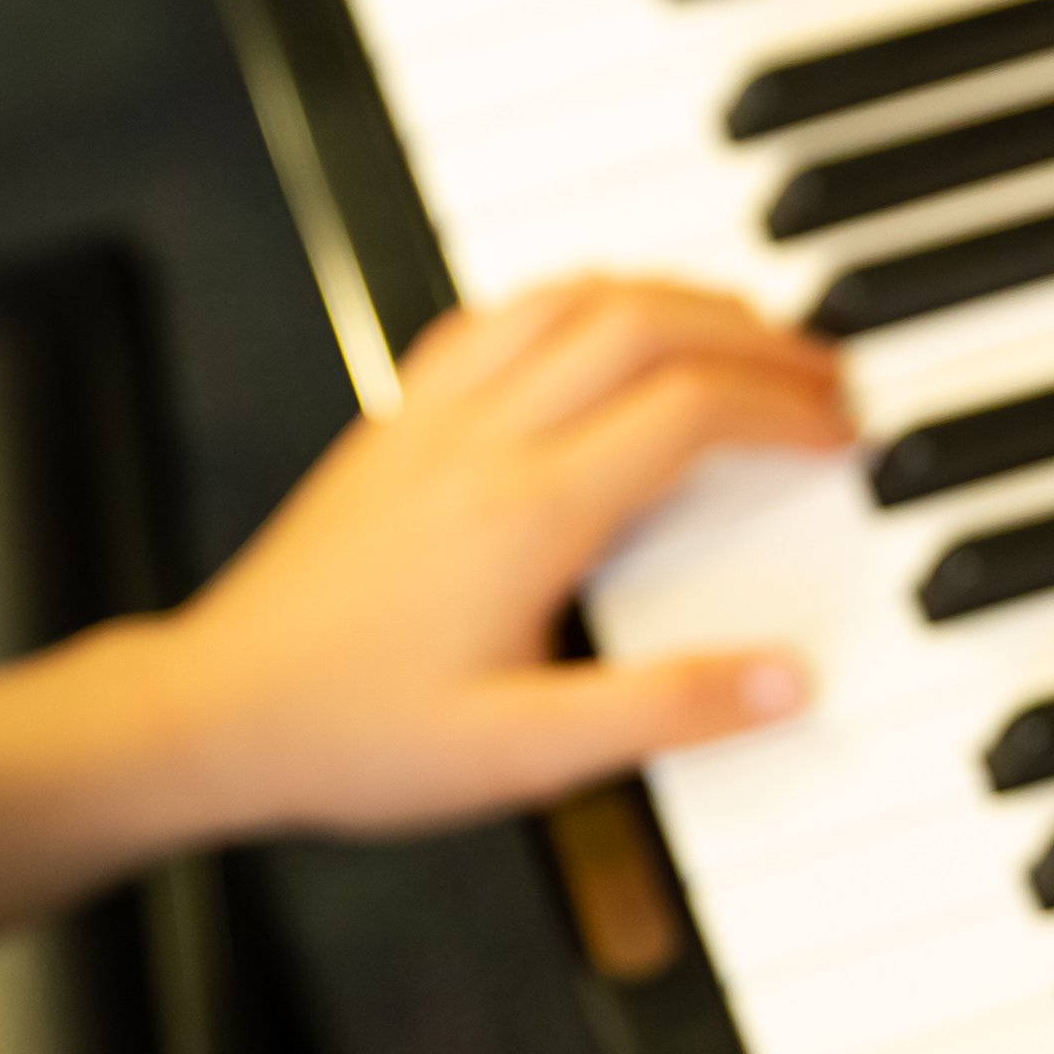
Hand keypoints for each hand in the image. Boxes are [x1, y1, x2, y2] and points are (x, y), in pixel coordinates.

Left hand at [151, 277, 850, 834]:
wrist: (213, 715)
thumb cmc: (354, 738)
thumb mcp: (524, 756)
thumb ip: (664, 712)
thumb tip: (788, 681)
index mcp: (527, 512)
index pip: (689, 410)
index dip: (783, 409)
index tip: (840, 434)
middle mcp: (480, 441)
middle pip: (642, 322)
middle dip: (751, 332)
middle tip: (818, 371)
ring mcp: (429, 421)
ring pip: (568, 296)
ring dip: (668, 296)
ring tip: (737, 332)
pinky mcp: (392, 426)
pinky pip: (494, 317)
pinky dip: (572, 300)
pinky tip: (598, 329)